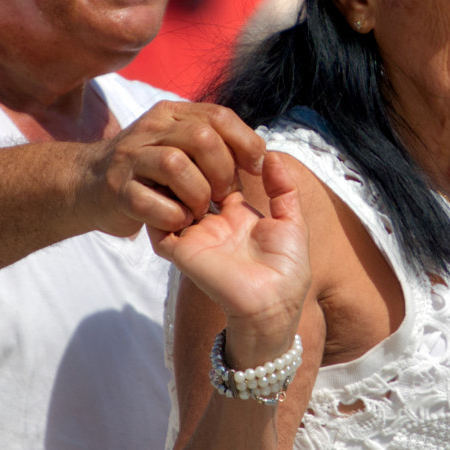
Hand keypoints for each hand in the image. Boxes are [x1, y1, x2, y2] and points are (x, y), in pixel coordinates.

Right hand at [81, 101, 267, 236]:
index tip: (255, 168)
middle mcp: (151, 129)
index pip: (219, 116)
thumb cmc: (147, 170)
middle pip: (202, 138)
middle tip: (222, 196)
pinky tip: (177, 222)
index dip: (245, 142)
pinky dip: (172, 216)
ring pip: (176, 165)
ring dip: (197, 194)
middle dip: (222, 172)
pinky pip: (150, 201)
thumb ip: (210, 140)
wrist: (87, 185)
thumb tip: (257, 152)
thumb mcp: (177, 143)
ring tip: (198, 211)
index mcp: (172, 114)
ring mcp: (130, 158)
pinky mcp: (116, 190)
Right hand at [153, 152, 309, 364]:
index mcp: (238, 215)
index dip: (219, 157)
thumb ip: (283, 189)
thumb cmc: (287, 271)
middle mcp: (213, 223)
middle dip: (195, 163)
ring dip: (175, 180)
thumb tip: (273, 155)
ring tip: (188, 168)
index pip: (218, 175)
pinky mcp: (181, 250)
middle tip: (202, 151)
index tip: (223, 142)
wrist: (273, 307)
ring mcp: (194, 235)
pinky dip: (160, 207)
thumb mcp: (292, 222)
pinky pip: (157, 224)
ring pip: (169, 197)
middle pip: (192, 182)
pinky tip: (176, 192)